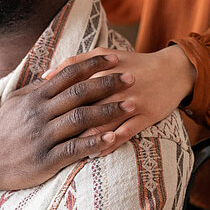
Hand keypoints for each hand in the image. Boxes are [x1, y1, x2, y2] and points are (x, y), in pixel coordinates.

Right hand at [0, 55, 134, 209]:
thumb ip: (36, 89)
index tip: (115, 60)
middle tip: (132, 78)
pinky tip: (112, 138)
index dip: (94, 65)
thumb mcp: (15, 103)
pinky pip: (74, 149)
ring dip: (109, 111)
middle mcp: (39, 113)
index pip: (69, 74)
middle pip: (79, 93)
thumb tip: (54, 73)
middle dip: (108, 84)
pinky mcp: (45, 159)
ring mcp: (43, 136)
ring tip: (131, 105)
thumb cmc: (4, 130)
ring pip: (81, 118)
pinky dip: (95, 143)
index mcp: (35, 97)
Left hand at [45, 45, 196, 153]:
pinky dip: (109, 144)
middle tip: (46, 139)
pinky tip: (95, 154)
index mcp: (101, 70)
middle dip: (64, 123)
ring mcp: (132, 102)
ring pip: (103, 123)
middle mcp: (115, 86)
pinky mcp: (145, 116)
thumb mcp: (104, 56)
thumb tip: (44, 76)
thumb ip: (74, 63)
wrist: (173, 71)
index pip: (71, 88)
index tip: (36, 116)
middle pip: (84, 107)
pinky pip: (125, 134)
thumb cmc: (132, 63)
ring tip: (66, 150)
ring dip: (84, 138)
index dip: (52, 103)